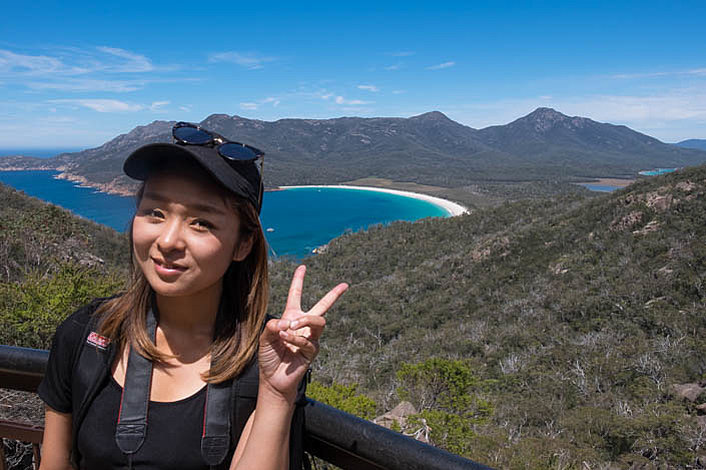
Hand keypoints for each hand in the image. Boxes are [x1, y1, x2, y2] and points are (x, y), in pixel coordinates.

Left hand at [258, 265, 347, 401]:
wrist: (273, 379)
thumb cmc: (269, 357)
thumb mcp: (264, 338)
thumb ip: (273, 326)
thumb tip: (286, 322)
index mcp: (291, 317)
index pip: (296, 295)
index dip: (299, 280)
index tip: (303, 267)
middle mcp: (303, 325)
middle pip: (323, 306)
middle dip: (334, 295)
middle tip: (345, 285)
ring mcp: (310, 338)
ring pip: (318, 321)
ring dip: (304, 321)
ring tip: (289, 327)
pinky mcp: (312, 351)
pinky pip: (308, 340)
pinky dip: (295, 338)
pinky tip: (286, 340)